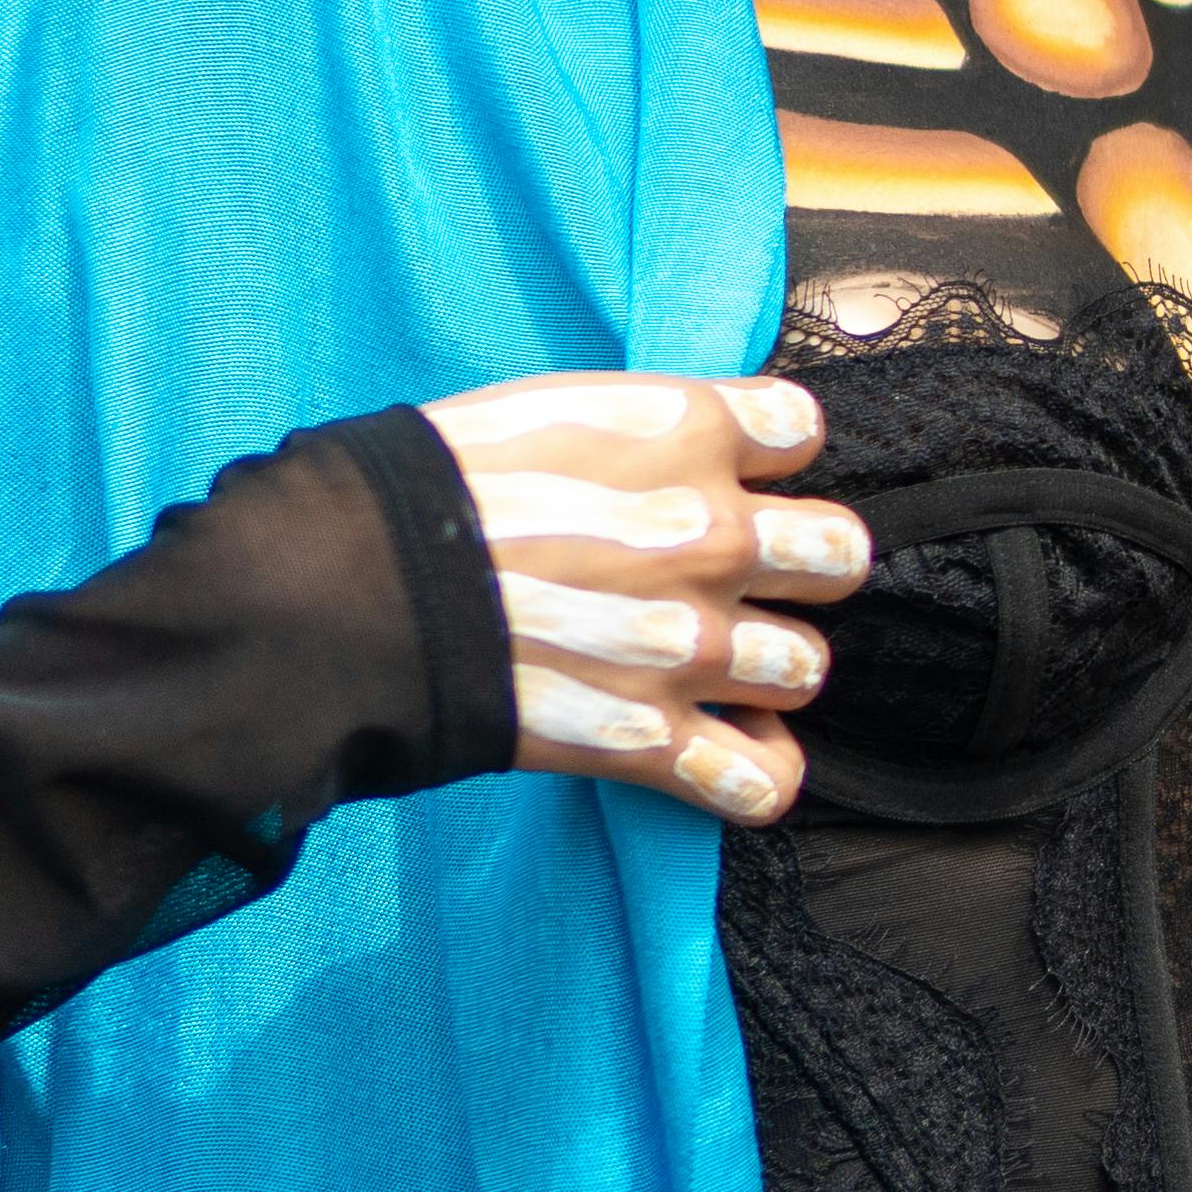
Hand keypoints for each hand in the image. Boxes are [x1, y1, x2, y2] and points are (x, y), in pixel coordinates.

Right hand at [421, 370, 867, 823]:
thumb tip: (679, 443)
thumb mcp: (546, 407)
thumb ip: (638, 427)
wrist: (352, 588)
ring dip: (766, 674)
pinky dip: (753, 779)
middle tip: (745, 578)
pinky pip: (762, 784)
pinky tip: (723, 756)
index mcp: (685, 434)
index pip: (802, 426)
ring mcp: (689, 644)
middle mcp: (711, 536)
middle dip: (800, 569)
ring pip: (805, 669)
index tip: (733, 472)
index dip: (771, 453)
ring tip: (716, 671)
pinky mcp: (648, 737)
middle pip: (839, 557)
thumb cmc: (429, 484)